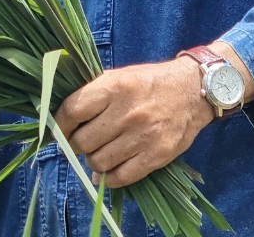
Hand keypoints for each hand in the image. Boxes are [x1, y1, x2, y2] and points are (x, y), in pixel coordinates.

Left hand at [53, 57, 210, 188]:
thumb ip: (93, 92)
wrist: (194, 90)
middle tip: (83, 142)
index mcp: (115, 86)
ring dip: (93, 161)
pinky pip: (121, 177)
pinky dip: (109, 178)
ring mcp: (143, 136)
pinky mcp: (157, 155)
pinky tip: (109, 170)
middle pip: (83, 141)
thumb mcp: (120, 75)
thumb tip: (62, 116)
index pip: (73, 110)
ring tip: (100, 152)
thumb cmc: (150, 82)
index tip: (60, 130)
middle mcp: (127, 112)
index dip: (61, 124)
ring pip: (99, 162)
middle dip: (77, 144)